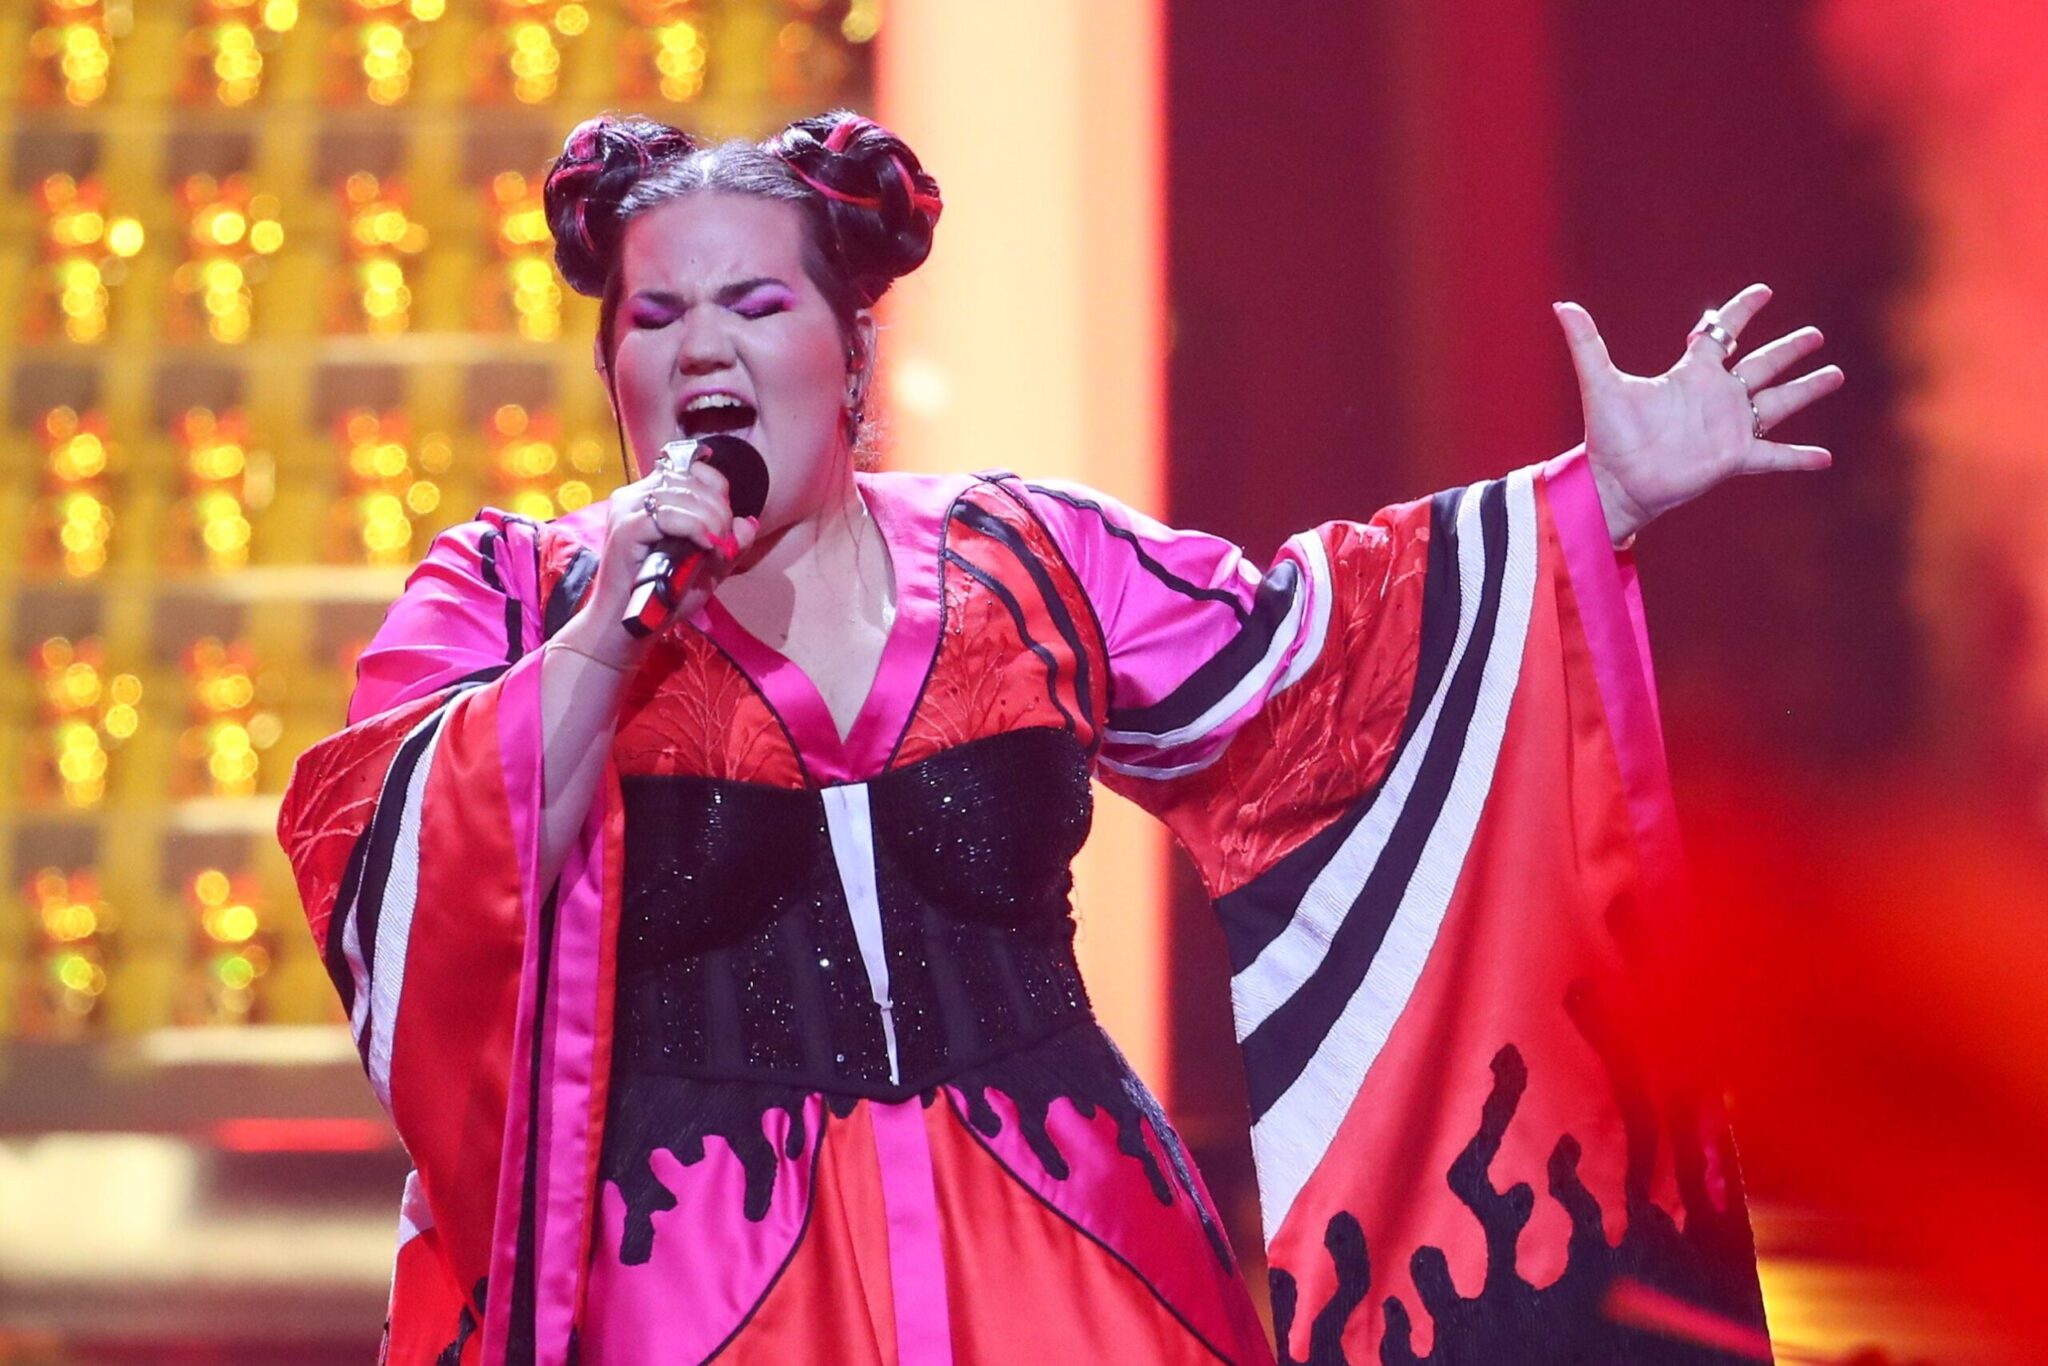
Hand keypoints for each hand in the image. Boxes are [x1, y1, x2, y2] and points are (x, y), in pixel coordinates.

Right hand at [555, 453, 758, 668]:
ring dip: (710, 519)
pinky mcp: (625, 528)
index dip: (717, 490)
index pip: (693, 469)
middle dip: (719, 509)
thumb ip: (730, 544)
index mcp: (651, 496)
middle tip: (723, 542)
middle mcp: (635, 495)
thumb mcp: (708, 568)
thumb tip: (749, 522)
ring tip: (715, 547)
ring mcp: (627, 509)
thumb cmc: (664, 596)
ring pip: (682, 494)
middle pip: (691, 479)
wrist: (629, 627)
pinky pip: (668, 516)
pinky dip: (694, 528)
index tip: (724, 524)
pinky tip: (704, 546)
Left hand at [1553, 283, 1844, 543]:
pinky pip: (1774, 456)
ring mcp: (1729, 428)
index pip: (1721, 333)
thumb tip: (1560, 305)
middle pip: (1762, 365)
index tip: (1763, 292)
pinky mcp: (1734, 458)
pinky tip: (1826, 458)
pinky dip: (1799, 457)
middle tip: (1816, 334)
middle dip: (1789, 349)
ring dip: (1807, 389)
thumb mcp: (1600, 383)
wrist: (1616, 482)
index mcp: (1691, 374)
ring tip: (1835, 374)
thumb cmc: (1607, 435)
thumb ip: (1586, 343)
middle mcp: (1716, 397)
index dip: (1740, 311)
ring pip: (1778, 403)